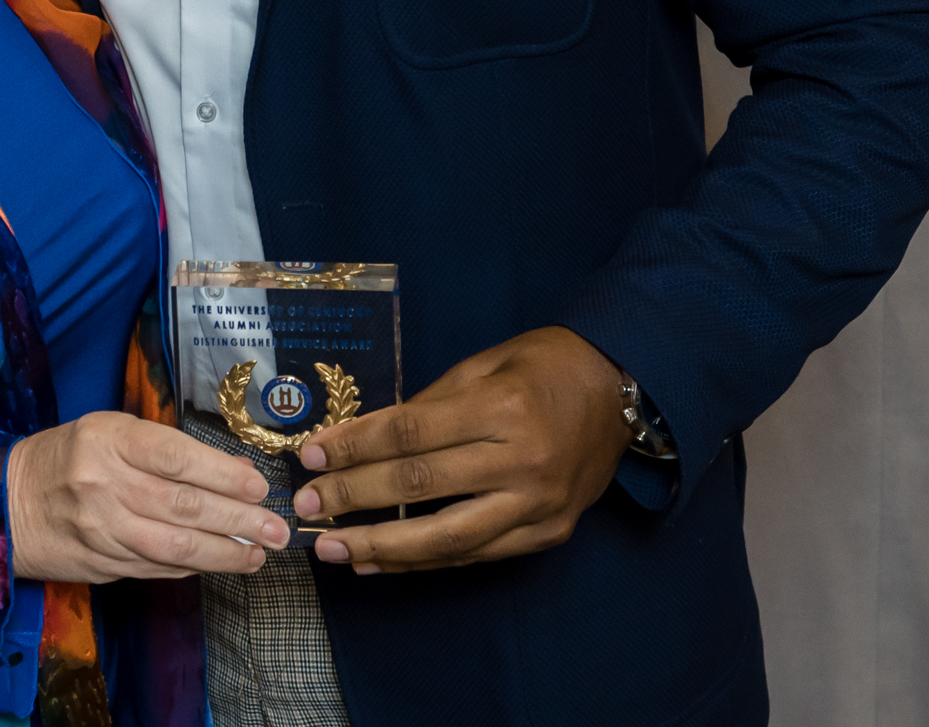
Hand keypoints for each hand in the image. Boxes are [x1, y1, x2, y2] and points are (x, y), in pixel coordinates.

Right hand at [6, 412, 289, 582]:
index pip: (176, 457)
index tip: (258, 487)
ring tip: (257, 554)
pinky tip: (219, 563)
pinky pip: (156, 568)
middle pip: (182, 506)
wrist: (7, 504)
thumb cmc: (67, 457)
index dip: (223, 474)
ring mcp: (100, 529)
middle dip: (238, 520)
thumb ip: (161, 449)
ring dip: (224, 553)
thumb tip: (229, 474)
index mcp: (107, 439)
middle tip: (277, 530)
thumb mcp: (107, 432)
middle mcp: (103, 483)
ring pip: (173, 546)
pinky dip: (192, 567)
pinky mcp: (100, 564)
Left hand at [291, 325, 630, 574]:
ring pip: (447, 538)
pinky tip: (383, 561)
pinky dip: (425, 561)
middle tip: (307, 506)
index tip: (311, 457)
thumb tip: (364, 439)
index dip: (355, 447)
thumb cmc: (545, 366)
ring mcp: (538, 505)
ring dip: (383, 546)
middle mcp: (521, 461)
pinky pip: (476, 555)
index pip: (411, 433)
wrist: (621, 390)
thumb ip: (427, 405)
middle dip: (355, 497)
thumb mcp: (483, 365)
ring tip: (334, 550)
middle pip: (421, 486)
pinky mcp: (548, 533)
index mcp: (502, 407)